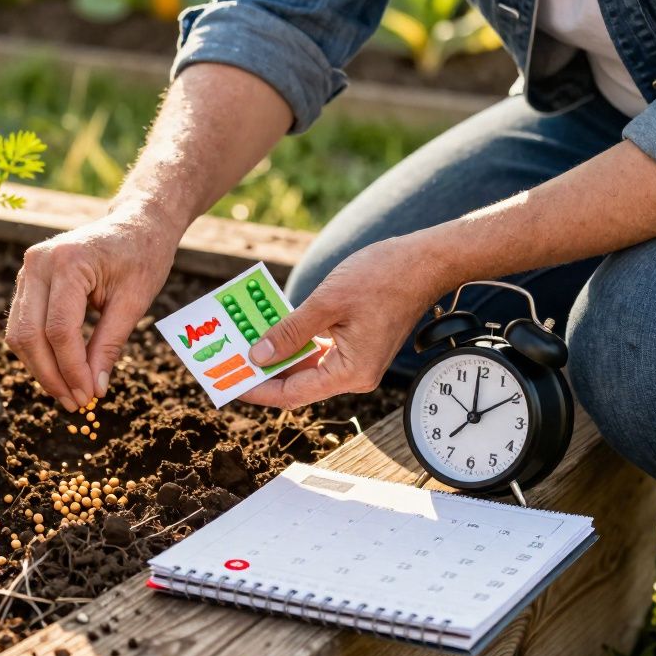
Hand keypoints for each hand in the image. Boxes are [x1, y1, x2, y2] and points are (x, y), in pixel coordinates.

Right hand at [6, 203, 179, 410]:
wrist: (136, 224)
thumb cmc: (142, 257)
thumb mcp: (133, 303)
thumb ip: (109, 346)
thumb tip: (94, 390)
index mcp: (68, 262)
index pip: (59, 330)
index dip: (71, 369)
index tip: (88, 397)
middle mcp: (38, 263)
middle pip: (30, 334)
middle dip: (51, 375)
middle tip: (76, 404)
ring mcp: (28, 269)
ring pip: (19, 334)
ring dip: (41, 369)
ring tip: (69, 393)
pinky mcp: (27, 280)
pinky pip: (23, 325)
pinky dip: (39, 353)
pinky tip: (60, 373)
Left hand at [239, 235, 453, 408]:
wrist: (426, 261)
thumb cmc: (385, 277)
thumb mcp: (327, 303)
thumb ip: (289, 332)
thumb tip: (257, 356)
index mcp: (351, 373)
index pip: (292, 395)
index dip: (258, 390)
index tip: (230, 383)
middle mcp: (354, 375)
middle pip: (297, 383)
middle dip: (262, 371)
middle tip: (228, 361)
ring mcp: (356, 361)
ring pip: (305, 366)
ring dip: (276, 353)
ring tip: (242, 342)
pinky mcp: (356, 345)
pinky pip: (317, 351)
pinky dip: (294, 341)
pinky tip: (270, 328)